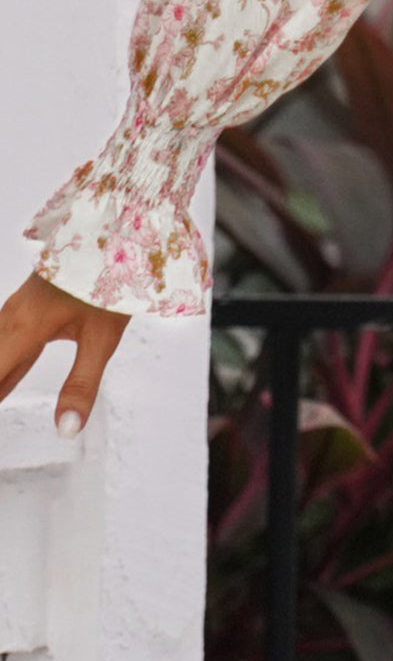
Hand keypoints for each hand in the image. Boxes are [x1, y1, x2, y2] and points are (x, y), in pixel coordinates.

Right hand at [0, 271, 130, 435]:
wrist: (113, 232)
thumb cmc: (109, 280)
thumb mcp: (101, 338)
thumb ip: (82, 384)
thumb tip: (67, 429)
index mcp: (22, 330)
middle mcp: (11, 320)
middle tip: (4, 403)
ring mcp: (17, 311)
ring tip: (3, 398)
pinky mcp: (27, 307)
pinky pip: (3, 343)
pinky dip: (2, 369)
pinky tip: (5, 385)